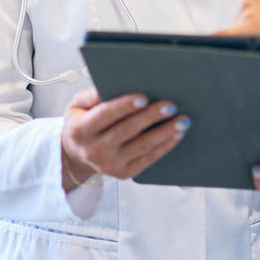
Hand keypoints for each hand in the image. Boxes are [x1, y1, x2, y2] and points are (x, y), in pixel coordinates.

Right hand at [60, 87, 189, 190]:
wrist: (77, 154)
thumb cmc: (81, 122)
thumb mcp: (77, 105)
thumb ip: (91, 95)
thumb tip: (108, 86)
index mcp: (80, 130)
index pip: (104, 115)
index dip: (124, 106)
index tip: (144, 97)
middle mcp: (94, 150)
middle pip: (127, 131)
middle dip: (151, 117)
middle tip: (171, 106)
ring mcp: (109, 165)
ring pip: (142, 146)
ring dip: (165, 133)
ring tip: (182, 120)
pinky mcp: (124, 174)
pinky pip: (148, 159)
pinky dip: (165, 146)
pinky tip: (177, 135)